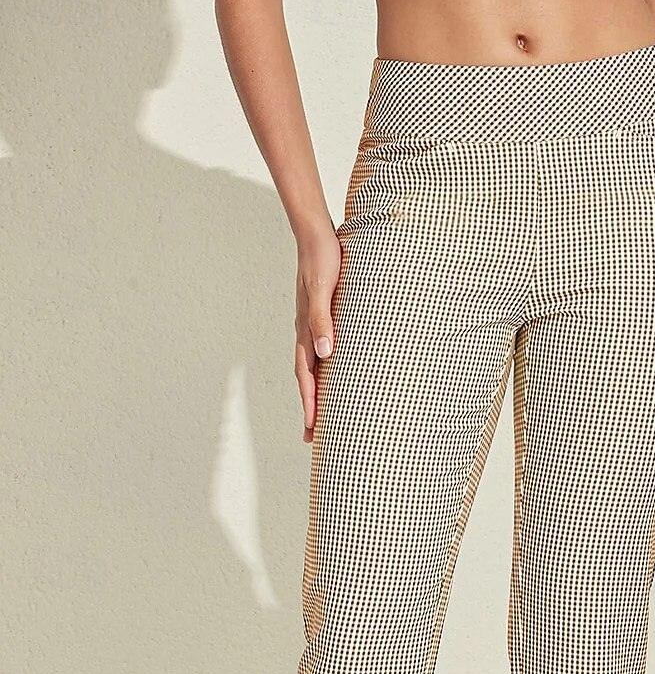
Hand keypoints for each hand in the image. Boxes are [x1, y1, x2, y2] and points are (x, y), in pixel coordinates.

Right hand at [295, 229, 340, 442]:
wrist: (317, 236)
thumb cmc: (323, 260)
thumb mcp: (323, 290)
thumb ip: (322, 321)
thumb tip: (325, 353)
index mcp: (306, 330)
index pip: (306, 376)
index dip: (309, 403)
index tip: (311, 428)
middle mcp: (306, 333)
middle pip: (305, 379)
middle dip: (309, 408)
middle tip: (310, 437)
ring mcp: (311, 327)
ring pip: (311, 369)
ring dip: (313, 393)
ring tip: (318, 417)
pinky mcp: (320, 319)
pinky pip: (319, 354)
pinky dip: (322, 372)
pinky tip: (330, 378)